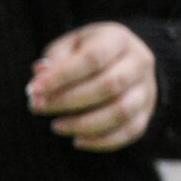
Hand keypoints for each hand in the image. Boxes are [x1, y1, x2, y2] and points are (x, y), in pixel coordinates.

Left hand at [27, 22, 157, 150]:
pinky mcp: (146, 113)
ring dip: (84, 124)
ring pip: (121, 111)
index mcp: (118, 39)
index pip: (92, 58)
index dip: (61, 76)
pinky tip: (77, 141)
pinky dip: (102, 141)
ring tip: (56, 126)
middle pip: (108, 85)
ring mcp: (146, 89)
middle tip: (38, 107)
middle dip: (67, 100)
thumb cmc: (87, 54)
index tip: (33, 89)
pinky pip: (129, 132)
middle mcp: (139, 62)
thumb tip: (40, 77)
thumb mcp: (70, 47)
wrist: (124, 62)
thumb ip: (55, 60)